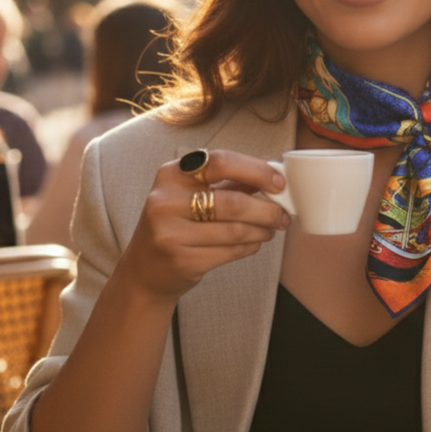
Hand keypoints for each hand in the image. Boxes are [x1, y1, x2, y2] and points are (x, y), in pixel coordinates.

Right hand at [117, 149, 289, 303]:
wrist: (146, 268)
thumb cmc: (178, 223)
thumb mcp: (193, 193)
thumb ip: (230, 180)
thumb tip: (273, 170)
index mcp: (171, 174)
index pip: (221, 162)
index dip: (256, 171)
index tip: (280, 182)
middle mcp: (165, 201)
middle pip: (233, 202)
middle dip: (267, 210)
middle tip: (284, 215)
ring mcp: (170, 233)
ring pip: (235, 230)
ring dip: (262, 230)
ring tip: (271, 229)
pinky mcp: (181, 260)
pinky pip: (230, 251)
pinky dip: (250, 246)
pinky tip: (254, 242)